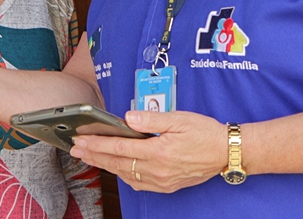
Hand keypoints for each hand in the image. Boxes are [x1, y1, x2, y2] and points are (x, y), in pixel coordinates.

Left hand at [70, 110, 226, 192]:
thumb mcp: (178, 118)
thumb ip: (151, 118)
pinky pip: (138, 183)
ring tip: (90, 157)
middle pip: (117, 162)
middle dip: (94, 155)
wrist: (226, 152)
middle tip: (76, 150)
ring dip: (106, 165)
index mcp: (158, 151)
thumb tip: (127, 118)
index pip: (119, 147)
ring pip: (125, 174)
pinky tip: (117, 168)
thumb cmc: (204, 132)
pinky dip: (123, 175)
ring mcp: (162, 180)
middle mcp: (157, 169)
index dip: (97, 143)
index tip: (81, 139)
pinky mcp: (167, 185)